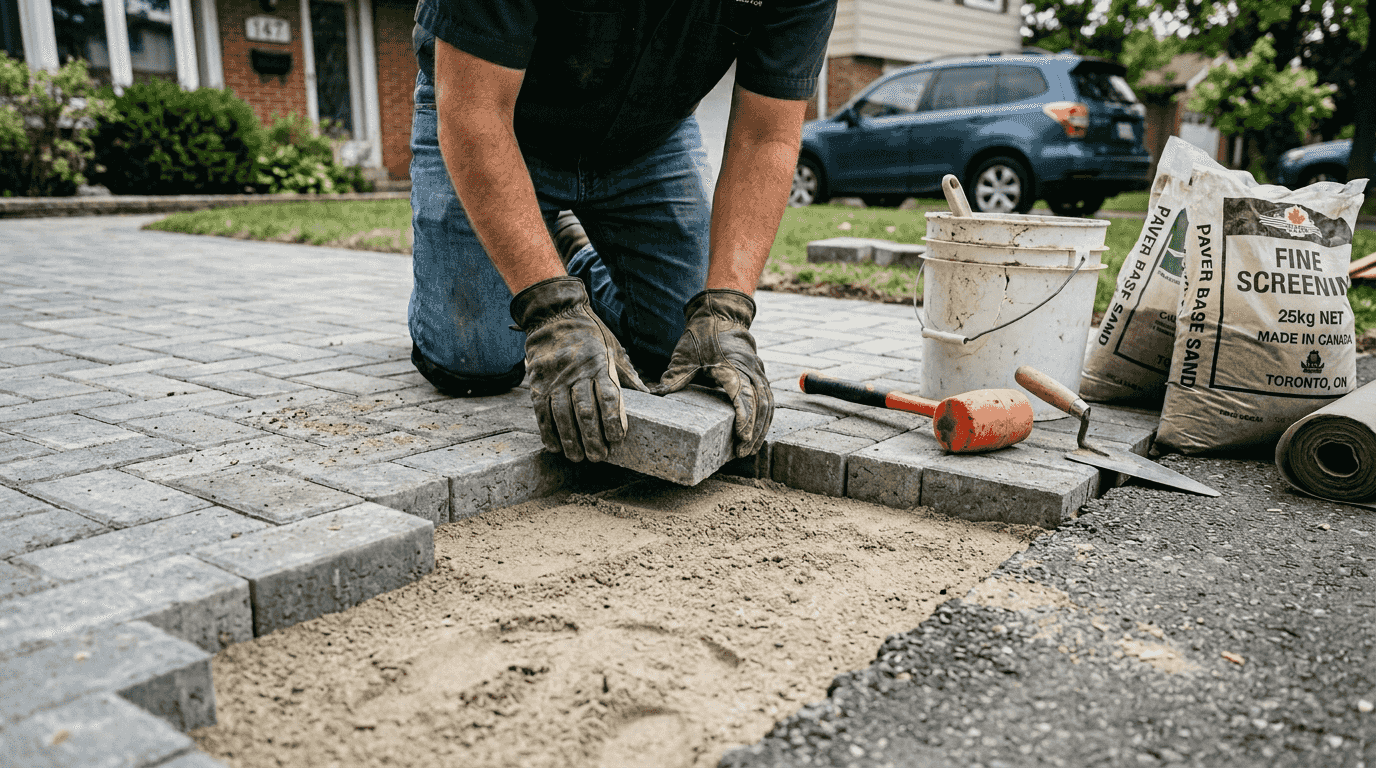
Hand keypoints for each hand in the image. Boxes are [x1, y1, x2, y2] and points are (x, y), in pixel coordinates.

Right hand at [510, 277, 647, 461]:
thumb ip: (626, 374)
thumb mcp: (612, 348)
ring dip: (571, 440)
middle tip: (599, 457)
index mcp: (599, 364)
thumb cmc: (589, 334)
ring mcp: (555, 379)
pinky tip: (555, 446)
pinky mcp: (538, 383)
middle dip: (593, 438)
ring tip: (578, 457)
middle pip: (585, 411)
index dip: (614, 421)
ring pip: (562, 415)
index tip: (618, 439)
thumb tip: (647, 394)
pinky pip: (542, 412)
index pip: (609, 397)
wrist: (553, 314)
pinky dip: (548, 431)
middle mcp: (577, 373)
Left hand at [652, 289, 772, 457]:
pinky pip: (767, 399)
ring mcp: (757, 372)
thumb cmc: (702, 335)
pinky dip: (764, 418)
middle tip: (743, 453)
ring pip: (768, 404)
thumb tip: (656, 396)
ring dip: (761, 428)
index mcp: (733, 367)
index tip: (741, 438)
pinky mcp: (758, 375)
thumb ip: (674, 377)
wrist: (720, 315)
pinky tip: (756, 433)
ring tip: (750, 449)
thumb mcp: (684, 356)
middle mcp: (750, 370)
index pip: (745, 397)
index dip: (745, 420)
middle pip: (761, 406)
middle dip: (754, 432)